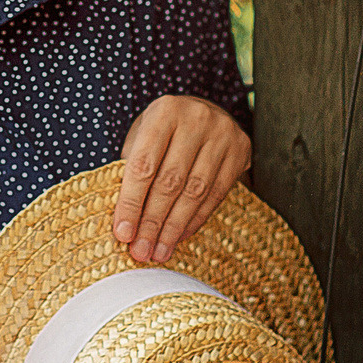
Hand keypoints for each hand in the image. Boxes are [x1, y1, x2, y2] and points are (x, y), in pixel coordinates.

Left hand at [113, 94, 250, 264]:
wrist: (204, 111)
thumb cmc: (164, 130)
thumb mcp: (142, 136)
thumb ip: (132, 170)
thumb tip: (124, 221)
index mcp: (164, 112)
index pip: (143, 164)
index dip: (131, 202)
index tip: (122, 233)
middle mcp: (196, 118)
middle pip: (170, 181)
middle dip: (152, 221)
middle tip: (141, 251)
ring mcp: (222, 134)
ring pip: (195, 191)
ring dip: (173, 227)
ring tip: (158, 251)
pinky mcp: (240, 151)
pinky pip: (216, 194)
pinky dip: (195, 220)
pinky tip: (178, 236)